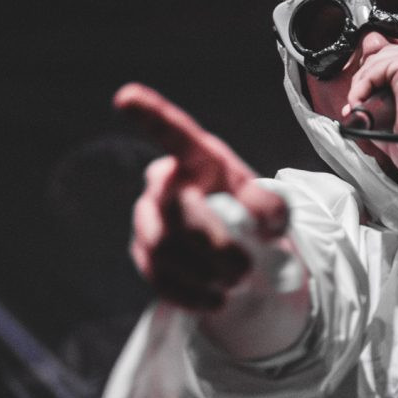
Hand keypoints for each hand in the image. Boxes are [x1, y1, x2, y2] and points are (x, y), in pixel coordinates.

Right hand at [117, 83, 288, 311]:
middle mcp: (164, 183)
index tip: (125, 96)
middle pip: (178, 212)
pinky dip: (191, 295)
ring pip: (164, 248)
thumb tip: (264, 223)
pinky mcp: (142, 254)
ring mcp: (147, 218)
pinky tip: (215, 301)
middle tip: (245, 270)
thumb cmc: (252, 218)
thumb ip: (272, 207)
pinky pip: (158, 277)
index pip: (171, 133)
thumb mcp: (272, 206)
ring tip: (234, 286)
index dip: (149, 114)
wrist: (241, 257)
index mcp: (197, 159)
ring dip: (204, 274)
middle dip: (215, 247)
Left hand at [341, 43, 397, 181]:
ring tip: (358, 110)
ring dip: (362, 85)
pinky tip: (358, 106)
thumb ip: (389, 113)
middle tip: (359, 105)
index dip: (383, 82)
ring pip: (380, 61)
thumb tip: (362, 113)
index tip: (368, 102)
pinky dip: (360, 89)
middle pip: (392, 57)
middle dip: (369, 80)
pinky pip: (374, 69)